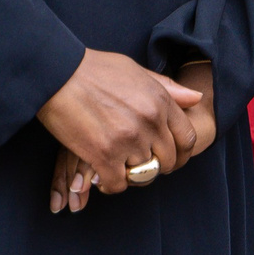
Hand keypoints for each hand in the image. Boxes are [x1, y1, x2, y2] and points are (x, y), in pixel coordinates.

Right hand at [37, 50, 203, 206]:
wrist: (56, 73)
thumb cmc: (94, 69)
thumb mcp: (136, 71)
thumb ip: (167, 89)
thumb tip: (196, 98)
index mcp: (160, 101)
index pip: (187, 138)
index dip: (181, 153)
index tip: (169, 158)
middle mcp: (149, 122)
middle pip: (168, 160)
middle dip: (157, 167)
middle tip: (140, 166)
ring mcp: (127, 139)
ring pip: (144, 174)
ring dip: (132, 175)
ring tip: (119, 168)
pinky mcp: (103, 154)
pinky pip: (118, 184)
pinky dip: (110, 185)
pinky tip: (102, 176)